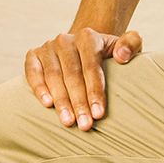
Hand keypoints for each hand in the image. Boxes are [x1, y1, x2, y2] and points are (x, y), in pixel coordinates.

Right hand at [24, 27, 142, 129]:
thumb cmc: (105, 55)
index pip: (91, 68)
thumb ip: (131, 44)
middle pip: (72, 75)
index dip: (95, 92)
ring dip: (61, 101)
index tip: (99, 114)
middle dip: (78, 102)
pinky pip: (33, 73)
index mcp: (88, 37)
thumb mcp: (123, 47)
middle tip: (84, 125)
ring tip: (68, 121)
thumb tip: (121, 55)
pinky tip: (47, 104)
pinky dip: (39, 88)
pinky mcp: (33, 55)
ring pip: (53, 77)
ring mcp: (47, 47)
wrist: (80, 49)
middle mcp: (65, 40)